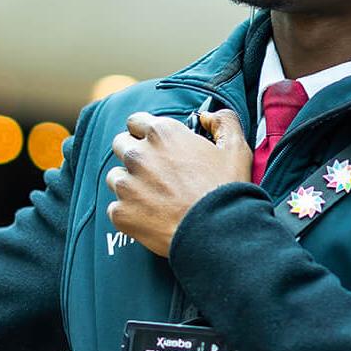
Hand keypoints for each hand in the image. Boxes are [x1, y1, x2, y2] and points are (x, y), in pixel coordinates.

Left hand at [105, 109, 252, 257]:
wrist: (215, 233)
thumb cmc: (226, 190)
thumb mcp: (235, 148)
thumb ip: (223, 121)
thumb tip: (207, 116)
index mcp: (162, 134)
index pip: (136, 121)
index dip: (145, 131)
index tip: (154, 144)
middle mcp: (138, 155)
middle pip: (120, 144)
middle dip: (133, 152)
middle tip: (153, 169)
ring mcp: (126, 185)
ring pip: (116, 176)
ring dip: (129, 182)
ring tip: (152, 196)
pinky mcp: (120, 212)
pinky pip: (116, 207)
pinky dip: (130, 210)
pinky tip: (150, 216)